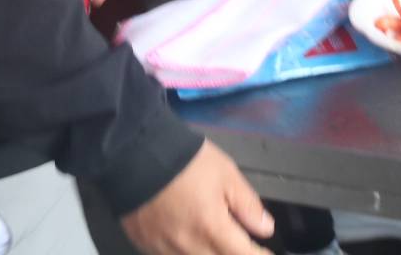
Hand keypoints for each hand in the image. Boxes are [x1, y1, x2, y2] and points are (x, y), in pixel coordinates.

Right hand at [121, 140, 273, 254]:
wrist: (135, 155)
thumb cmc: (186, 162)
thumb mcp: (226, 174)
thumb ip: (247, 205)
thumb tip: (265, 228)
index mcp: (210, 228)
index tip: (266, 253)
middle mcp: (187, 246)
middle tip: (242, 244)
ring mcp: (163, 249)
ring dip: (210, 254)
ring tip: (218, 242)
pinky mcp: (145, 246)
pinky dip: (187, 252)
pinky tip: (193, 242)